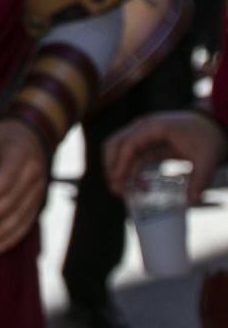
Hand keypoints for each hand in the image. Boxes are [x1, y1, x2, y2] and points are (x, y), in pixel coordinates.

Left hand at [0, 119, 48, 251]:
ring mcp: (39, 188)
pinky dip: (14, 235)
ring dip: (3, 232)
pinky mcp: (38, 200)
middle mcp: (33, 173)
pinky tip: (0, 247)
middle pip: (13, 200)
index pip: (5, 179)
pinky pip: (28, 221)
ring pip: (22, 214)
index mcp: (19, 155)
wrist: (28, 136)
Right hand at [105, 111, 225, 205]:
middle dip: (111, 167)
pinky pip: (131, 157)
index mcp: (154, 127)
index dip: (121, 163)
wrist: (214, 125)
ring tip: (122, 190)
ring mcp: (143, 135)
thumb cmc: (209, 136)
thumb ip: (199, 180)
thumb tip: (191, 202)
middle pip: (115, 145)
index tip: (119, 181)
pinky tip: (138, 186)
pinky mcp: (148, 144)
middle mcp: (142, 129)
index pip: (128, 144)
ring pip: (118, 151)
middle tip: (116, 188)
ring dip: (117, 170)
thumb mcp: (207, 158)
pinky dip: (129, 171)